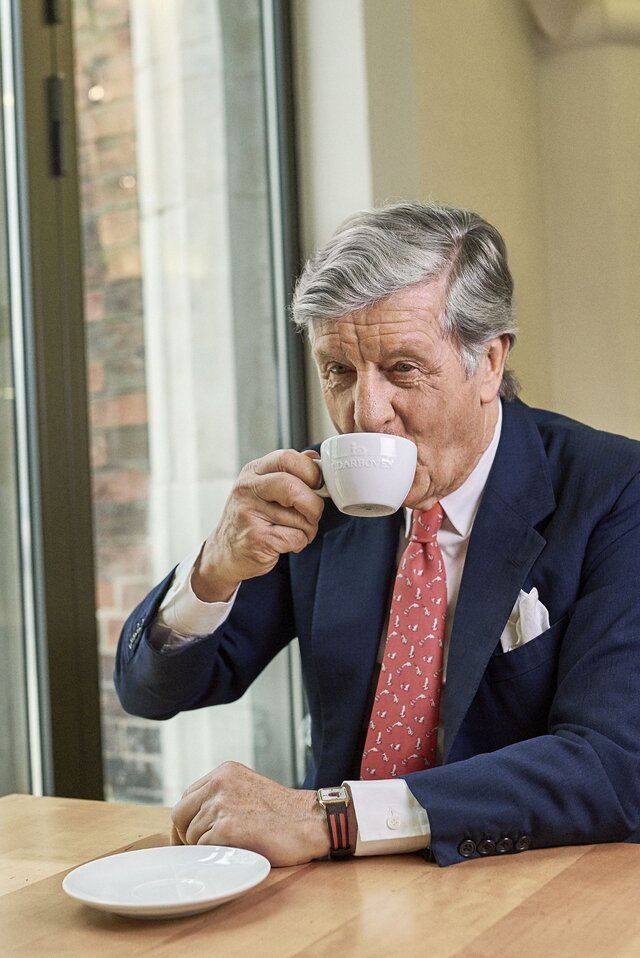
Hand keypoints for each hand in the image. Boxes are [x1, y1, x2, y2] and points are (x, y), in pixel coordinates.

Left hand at [170, 761, 329, 866]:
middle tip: (195, 852)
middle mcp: (220, 783)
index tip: (187, 838)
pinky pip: (202, 849)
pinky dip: (212, 857)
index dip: (184, 821)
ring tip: (227, 850)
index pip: (186, 797)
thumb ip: (222, 796)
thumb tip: (192, 820)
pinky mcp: (227, 828)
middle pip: (179, 815)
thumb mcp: (248, 790)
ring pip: (190, 835)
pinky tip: (231, 855)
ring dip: (203, 848)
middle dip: (183, 837)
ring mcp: (222, 804)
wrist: (311, 821)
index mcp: (224, 772)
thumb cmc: (283, 814)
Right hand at [192, 449, 323, 600]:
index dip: (311, 471)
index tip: (318, 486)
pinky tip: (286, 542)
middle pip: (293, 487)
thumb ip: (289, 472)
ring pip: (301, 517)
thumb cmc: (251, 519)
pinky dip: (300, 543)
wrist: (226, 553)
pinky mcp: (256, 538)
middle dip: (313, 505)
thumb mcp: (263, 488)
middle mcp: (247, 489)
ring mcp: (249, 513)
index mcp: (253, 471)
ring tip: (294, 531)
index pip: (287, 458)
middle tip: (313, 514)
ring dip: (308, 529)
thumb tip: (315, 458)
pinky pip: (296, 537)